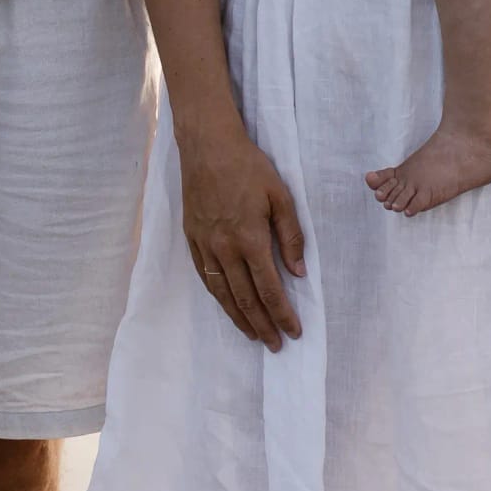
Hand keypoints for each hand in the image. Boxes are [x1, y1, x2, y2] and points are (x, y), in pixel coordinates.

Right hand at [179, 123, 306, 348]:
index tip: (293, 331)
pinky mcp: (192, 238)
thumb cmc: (249, 166)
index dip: (282, 313)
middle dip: (262, 324)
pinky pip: (205, 277)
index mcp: (250, 238)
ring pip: (222, 293)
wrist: (207, 146)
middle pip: (245, 298)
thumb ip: (291, 235)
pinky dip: (218, 296)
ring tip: (253, 335)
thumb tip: (298, 271)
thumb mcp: (280, 195)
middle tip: (275, 344)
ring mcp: (205, 245)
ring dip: (239, 318)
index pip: (269, 287)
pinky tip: (227, 305)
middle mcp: (225, 247)